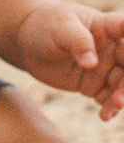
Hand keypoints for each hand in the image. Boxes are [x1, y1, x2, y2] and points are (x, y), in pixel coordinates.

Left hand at [14, 3, 123, 119]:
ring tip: (114, 104)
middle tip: (121, 94)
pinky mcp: (96, 85)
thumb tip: (92, 63)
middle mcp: (112, 49)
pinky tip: (105, 115)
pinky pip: (108, 98)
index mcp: (107, 27)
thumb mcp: (59, 28)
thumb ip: (77, 41)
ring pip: (122, 84)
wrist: (28, 44)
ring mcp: (105, 68)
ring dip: (122, 96)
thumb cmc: (45, 27)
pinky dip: (110, 107)